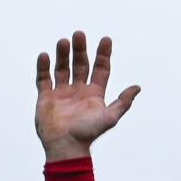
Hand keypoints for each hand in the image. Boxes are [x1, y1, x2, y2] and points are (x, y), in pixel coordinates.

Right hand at [34, 31, 139, 161]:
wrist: (66, 146)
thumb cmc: (89, 133)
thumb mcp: (110, 117)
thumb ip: (123, 102)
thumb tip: (137, 87)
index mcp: (95, 93)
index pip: (100, 69)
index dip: (103, 54)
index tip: (106, 39)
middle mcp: (79, 90)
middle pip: (80, 65)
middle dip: (80, 50)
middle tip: (79, 34)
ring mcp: (62, 93)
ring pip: (62, 68)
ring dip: (63, 55)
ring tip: (64, 41)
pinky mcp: (46, 97)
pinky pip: (43, 78)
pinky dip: (43, 67)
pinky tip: (45, 55)